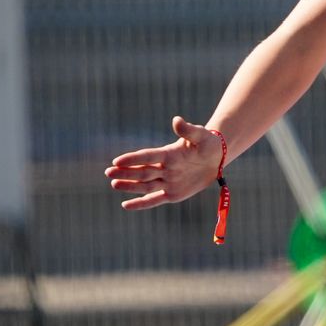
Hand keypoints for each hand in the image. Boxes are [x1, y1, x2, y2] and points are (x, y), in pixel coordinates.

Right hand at [104, 116, 223, 211]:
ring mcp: (167, 182)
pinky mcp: (172, 194)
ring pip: (145, 186)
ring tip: (114, 184)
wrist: (216, 158)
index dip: (134, 159)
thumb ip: (188, 130)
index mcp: (168, 154)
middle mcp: (164, 168)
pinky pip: (155, 199)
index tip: (117, 160)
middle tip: (109, 173)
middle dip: (126, 173)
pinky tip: (125, 205)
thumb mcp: (201, 136)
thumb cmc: (207, 143)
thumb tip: (177, 120)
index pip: (148, 156)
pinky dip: (141, 203)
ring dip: (130, 186)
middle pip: (143, 172)